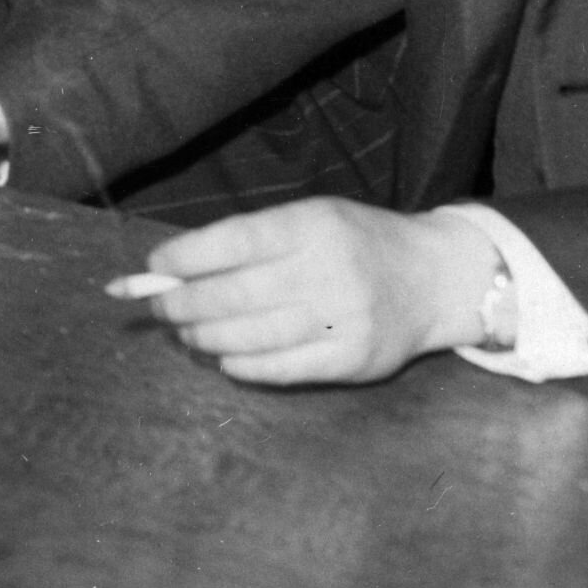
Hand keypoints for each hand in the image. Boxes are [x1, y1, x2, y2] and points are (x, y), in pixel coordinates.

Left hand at [123, 200, 497, 386]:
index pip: (233, 241)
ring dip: (205, 336)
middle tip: (160, 306)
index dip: (184, 256)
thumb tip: (173, 266)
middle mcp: (327, 271)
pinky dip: (241, 366)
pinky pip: (281, 368)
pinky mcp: (352, 360)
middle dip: (183, 302)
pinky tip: (223, 357)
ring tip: (186, 332)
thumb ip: (249, 240)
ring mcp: (342, 318)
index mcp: (312, 227)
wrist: (434, 279)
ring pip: (252, 335)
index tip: (153, 266)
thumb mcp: (309, 219)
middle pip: (235, 294)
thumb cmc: (354, 243)